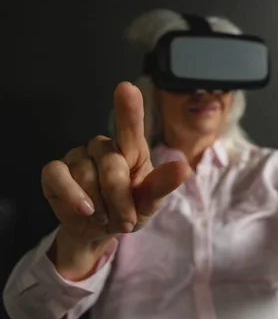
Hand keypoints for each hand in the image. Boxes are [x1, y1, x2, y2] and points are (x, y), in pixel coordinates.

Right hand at [41, 82, 190, 278]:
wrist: (100, 231)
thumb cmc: (129, 209)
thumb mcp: (150, 202)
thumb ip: (162, 185)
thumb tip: (183, 168)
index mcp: (131, 149)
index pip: (130, 126)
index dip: (128, 108)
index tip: (126, 88)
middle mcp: (103, 146)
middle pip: (111, 165)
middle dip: (119, 198)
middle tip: (126, 220)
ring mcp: (77, 156)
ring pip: (85, 174)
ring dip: (98, 204)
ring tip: (104, 216)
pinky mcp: (54, 172)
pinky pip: (57, 176)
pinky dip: (71, 196)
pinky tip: (84, 210)